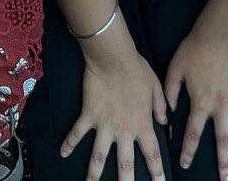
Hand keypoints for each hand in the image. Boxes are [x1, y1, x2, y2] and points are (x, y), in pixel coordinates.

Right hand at [62, 33, 169, 180]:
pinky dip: (69, 143)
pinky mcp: (88, 115)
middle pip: (125, 163)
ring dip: (94, 173)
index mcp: (142, 124)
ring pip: (99, 155)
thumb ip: (160, 106)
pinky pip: (77, 133)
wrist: (113, 57)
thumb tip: (164, 121)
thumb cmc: (136, 69)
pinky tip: (63, 154)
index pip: (152, 154)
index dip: (157, 172)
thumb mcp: (155, 87)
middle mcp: (124, 130)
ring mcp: (104, 125)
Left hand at [164, 27, 227, 180]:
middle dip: (225, 163)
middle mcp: (222, 106)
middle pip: (224, 140)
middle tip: (226, 180)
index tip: (185, 164)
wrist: (217, 33)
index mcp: (201, 104)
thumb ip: (170, 93)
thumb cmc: (193, 49)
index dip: (188, 151)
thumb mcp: (174, 70)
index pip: (192, 134)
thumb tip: (168, 113)